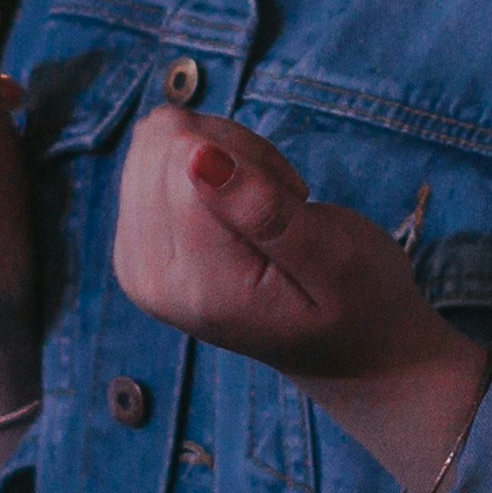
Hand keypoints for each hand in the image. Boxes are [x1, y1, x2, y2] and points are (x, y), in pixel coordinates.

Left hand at [110, 108, 488, 492]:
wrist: (346, 349)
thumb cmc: (358, 301)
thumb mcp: (336, 257)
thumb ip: (266, 212)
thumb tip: (196, 154)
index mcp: (201, 287)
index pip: (184, 161)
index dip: (248, 156)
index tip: (291, 198)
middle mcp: (150, 280)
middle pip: (162, 146)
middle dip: (230, 150)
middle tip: (278, 200)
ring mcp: (135, 265)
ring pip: (154, 143)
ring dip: (219, 153)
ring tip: (264, 205)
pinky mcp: (133, 249)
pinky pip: (150, 157)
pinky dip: (201, 162)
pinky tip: (238, 205)